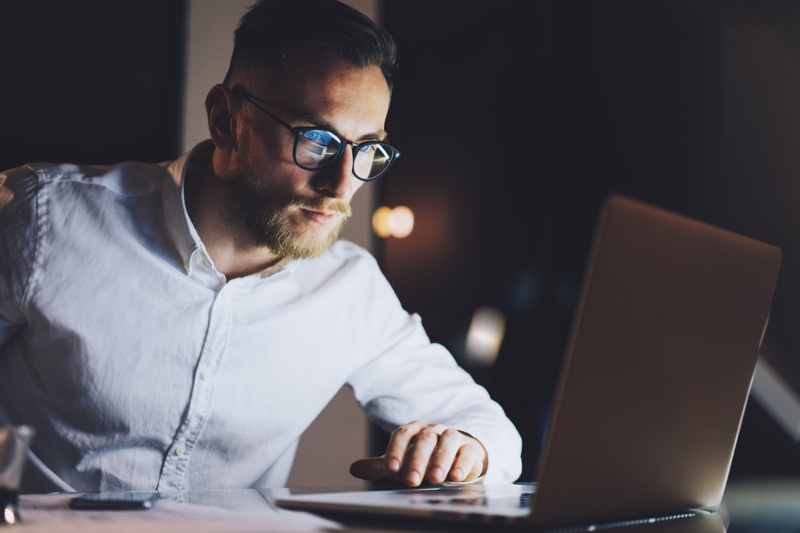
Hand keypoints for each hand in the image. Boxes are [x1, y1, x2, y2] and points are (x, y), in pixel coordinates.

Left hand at [349, 420, 487, 486]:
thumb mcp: (402, 461)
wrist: (456, 455)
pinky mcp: (470, 448)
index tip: (391, 468)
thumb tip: (353, 468)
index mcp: (414, 430)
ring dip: (440, 460)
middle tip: (411, 479)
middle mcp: (433, 430)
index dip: (396, 449)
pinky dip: (462, 464)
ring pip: (447, 441)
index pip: (403, 434)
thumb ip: (381, 465)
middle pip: (425, 439)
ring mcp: (453, 437)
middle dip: (417, 459)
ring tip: (435, 478)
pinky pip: (467, 452)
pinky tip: (456, 477)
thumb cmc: (424, 459)